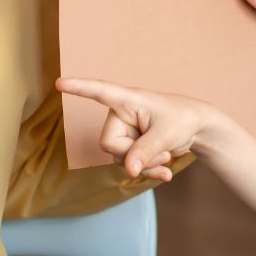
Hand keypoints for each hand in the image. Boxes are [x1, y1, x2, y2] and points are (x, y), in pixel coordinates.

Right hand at [57, 77, 216, 180]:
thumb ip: (146, 151)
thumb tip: (128, 170)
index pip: (99, 92)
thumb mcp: (167, 134)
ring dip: (144, 165)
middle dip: (134, 155)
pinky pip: (128, 166)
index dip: (79, 88)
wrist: (196, 129)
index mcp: (128, 100)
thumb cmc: (182, 119)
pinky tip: (165, 172)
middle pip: (109, 143)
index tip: (59, 83)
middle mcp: (120, 115)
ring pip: (118, 159)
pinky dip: (146, 171)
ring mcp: (123, 132)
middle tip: (161, 152)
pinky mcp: (129, 147)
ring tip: (166, 157)